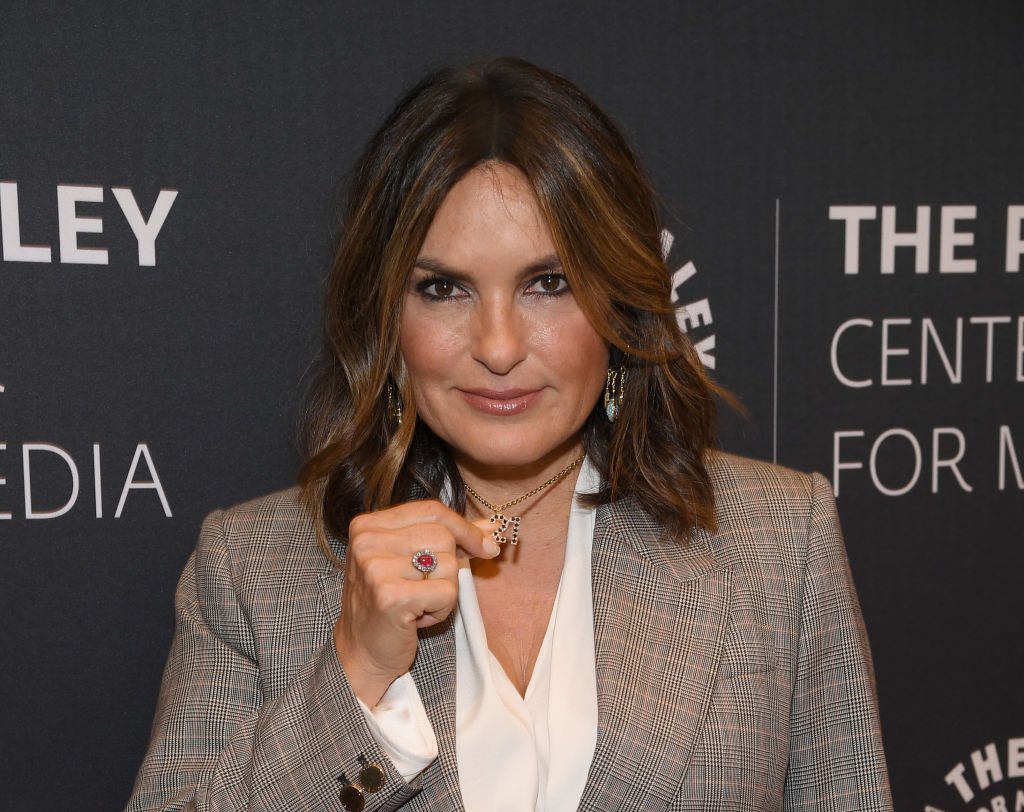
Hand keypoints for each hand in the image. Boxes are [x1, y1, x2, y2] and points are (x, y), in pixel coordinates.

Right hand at [333, 499, 498, 706]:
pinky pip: (446, 592)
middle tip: (429, 590)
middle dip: (450, 565)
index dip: (464, 527)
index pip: (431, 510)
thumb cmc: (389, 605)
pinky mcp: (390, 596)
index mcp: (368, 525)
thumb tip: (491, 526)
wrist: (360, 654)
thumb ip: (447, 538)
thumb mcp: (411, 562)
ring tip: (417, 605)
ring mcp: (375, 568)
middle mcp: (367, 541)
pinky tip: (416, 619)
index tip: (485, 544)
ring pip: (448, 563)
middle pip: (443, 534)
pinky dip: (441, 610)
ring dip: (444, 591)